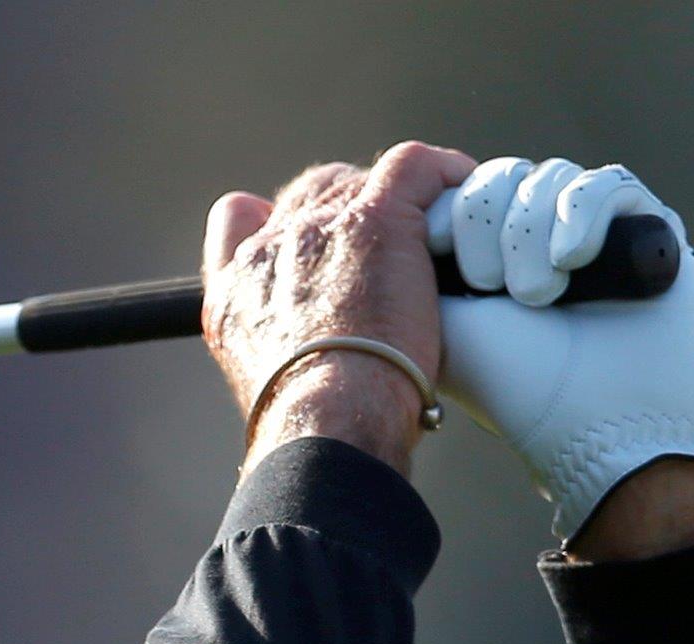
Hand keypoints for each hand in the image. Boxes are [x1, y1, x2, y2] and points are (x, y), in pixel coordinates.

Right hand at [204, 142, 476, 471]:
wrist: (326, 421)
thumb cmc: (314, 427)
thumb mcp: (274, 393)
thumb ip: (286, 360)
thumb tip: (319, 372)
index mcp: (234, 290)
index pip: (243, 219)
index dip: (285, 221)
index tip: (317, 240)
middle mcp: (266, 249)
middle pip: (312, 194)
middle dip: (353, 209)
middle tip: (395, 249)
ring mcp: (318, 227)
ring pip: (364, 181)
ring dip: (400, 200)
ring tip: (434, 231)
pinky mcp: (375, 218)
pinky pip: (413, 166)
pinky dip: (440, 173)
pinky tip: (460, 191)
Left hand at [429, 158, 693, 545]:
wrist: (593, 419)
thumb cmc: (510, 379)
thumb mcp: (438, 311)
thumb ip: (415, 249)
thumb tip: (415, 195)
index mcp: (480, 260)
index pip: (457, 190)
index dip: (449, 209)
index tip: (439, 255)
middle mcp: (534, 243)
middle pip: (501, 177)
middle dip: (484, 222)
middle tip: (488, 286)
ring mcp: (590, 234)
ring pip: (549, 176)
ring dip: (529, 231)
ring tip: (535, 295)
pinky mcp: (645, 230)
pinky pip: (608, 182)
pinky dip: (580, 212)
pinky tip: (572, 259)